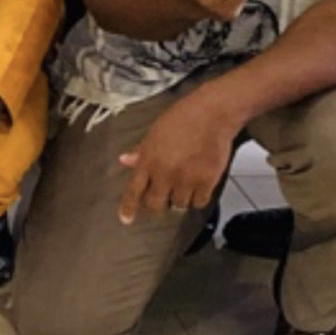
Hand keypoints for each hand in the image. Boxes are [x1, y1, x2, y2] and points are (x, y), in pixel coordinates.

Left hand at [116, 88, 237, 224]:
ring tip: (186, 182)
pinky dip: (198, 198)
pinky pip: (199, 202)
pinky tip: (199, 185)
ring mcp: (185, 179)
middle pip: (156, 204)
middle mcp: (164, 173)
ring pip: (179, 205)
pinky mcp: (205, 182)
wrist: (211, 115)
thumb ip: (141, 151)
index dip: (129, 207)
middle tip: (164, 196)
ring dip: (180, 198)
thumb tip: (124, 160)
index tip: (125, 220)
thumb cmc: (181, 118)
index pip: (134, 189)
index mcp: (148, 160)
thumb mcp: (154, 132)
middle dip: (158, 203)